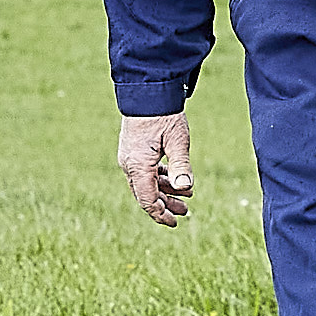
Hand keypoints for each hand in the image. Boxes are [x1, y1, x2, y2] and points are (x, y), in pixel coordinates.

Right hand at [117, 110, 195, 228]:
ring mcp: (129, 157)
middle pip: (145, 194)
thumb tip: (185, 187)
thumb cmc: (164, 115)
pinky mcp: (132, 151)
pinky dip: (159, 179)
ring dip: (165, 191)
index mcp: (138, 166)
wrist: (148, 92)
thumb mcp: (177, 141)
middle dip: (165, 205)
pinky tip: (174, 179)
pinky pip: (144, 173)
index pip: (147, 200)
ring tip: (186, 195)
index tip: (175, 222)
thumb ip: (181, 166)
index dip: (161, 214)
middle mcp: (129, 164)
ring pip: (145, 184)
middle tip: (185, 212)